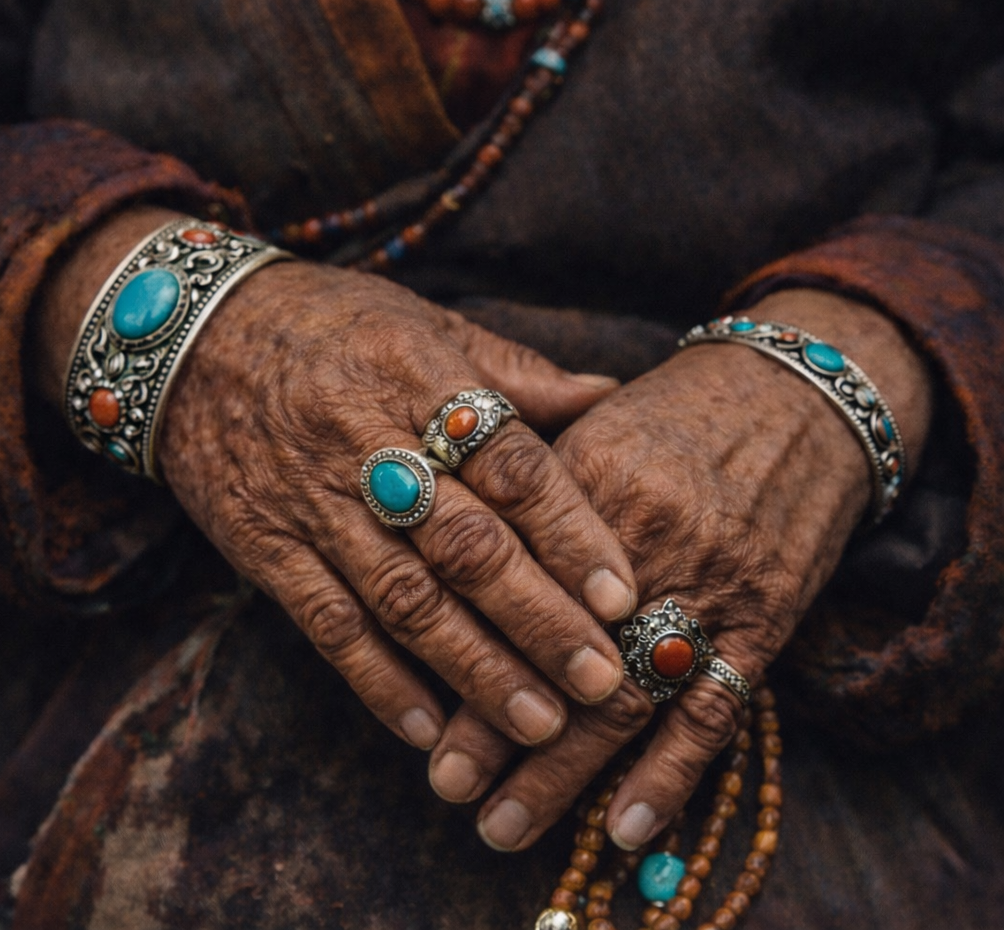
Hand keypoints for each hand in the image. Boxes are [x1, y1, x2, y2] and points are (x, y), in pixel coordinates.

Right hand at [33, 207, 639, 754]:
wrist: (189, 339)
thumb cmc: (329, 324)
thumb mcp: (423, 322)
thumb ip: (515, 370)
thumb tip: (608, 394)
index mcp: (419, 376)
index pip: (509, 462)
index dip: (568, 530)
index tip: (622, 595)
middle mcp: (368, 443)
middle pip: (464, 545)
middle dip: (537, 620)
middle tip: (601, 681)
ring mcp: (312, 503)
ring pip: (403, 598)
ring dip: (474, 668)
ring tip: (539, 722)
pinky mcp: (266, 548)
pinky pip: (326, 624)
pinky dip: (379, 681)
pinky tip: (431, 728)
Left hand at [426, 290, 932, 850]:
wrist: (798, 397)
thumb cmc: (679, 412)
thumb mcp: (593, 425)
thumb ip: (529, 489)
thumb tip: (455, 543)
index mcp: (585, 486)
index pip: (513, 589)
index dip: (465, 656)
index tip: (424, 715)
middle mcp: (643, 543)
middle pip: (561, 656)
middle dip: (500, 732)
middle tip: (450, 787)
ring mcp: (708, 586)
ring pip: (627, 697)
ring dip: (565, 773)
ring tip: (507, 824)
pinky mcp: (765, 619)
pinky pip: (714, 708)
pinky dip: (670, 775)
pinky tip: (622, 826)